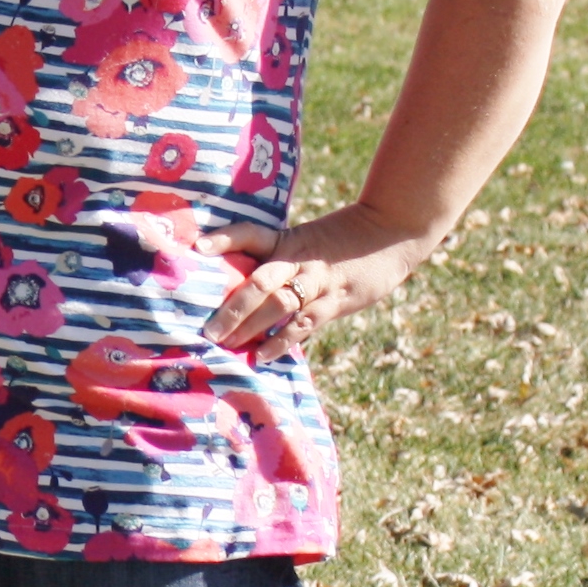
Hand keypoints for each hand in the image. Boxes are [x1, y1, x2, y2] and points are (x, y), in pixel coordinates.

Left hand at [196, 203, 429, 363]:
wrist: (390, 231)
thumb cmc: (343, 240)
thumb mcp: (308, 241)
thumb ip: (281, 258)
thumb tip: (244, 283)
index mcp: (287, 240)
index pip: (249, 234)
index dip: (224, 240)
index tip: (197, 248)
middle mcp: (297, 259)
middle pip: (258, 281)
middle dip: (231, 308)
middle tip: (208, 330)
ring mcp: (317, 280)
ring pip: (278, 304)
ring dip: (250, 327)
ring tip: (226, 345)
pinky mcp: (336, 300)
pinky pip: (304, 323)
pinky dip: (281, 341)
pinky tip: (262, 355)